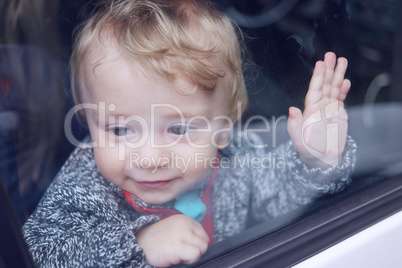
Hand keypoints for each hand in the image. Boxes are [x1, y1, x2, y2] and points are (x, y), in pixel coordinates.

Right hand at [136, 215, 208, 266]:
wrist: (140, 244)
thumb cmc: (158, 240)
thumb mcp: (175, 229)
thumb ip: (188, 232)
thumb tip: (202, 244)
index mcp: (185, 219)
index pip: (203, 234)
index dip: (197, 244)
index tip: (186, 248)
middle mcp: (184, 224)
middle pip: (204, 241)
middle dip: (197, 250)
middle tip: (182, 253)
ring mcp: (181, 234)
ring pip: (202, 248)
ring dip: (193, 256)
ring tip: (179, 255)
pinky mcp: (177, 246)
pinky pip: (195, 254)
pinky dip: (190, 260)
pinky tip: (177, 258)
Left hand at [287, 52, 350, 167]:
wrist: (321, 157)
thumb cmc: (307, 148)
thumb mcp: (298, 138)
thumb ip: (294, 124)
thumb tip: (291, 109)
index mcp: (310, 108)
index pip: (315, 89)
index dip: (318, 76)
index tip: (320, 64)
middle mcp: (320, 105)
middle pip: (325, 84)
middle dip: (329, 70)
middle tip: (331, 54)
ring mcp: (329, 108)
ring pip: (334, 88)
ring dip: (338, 75)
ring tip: (342, 60)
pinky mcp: (338, 113)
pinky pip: (341, 98)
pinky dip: (343, 90)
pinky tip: (346, 80)